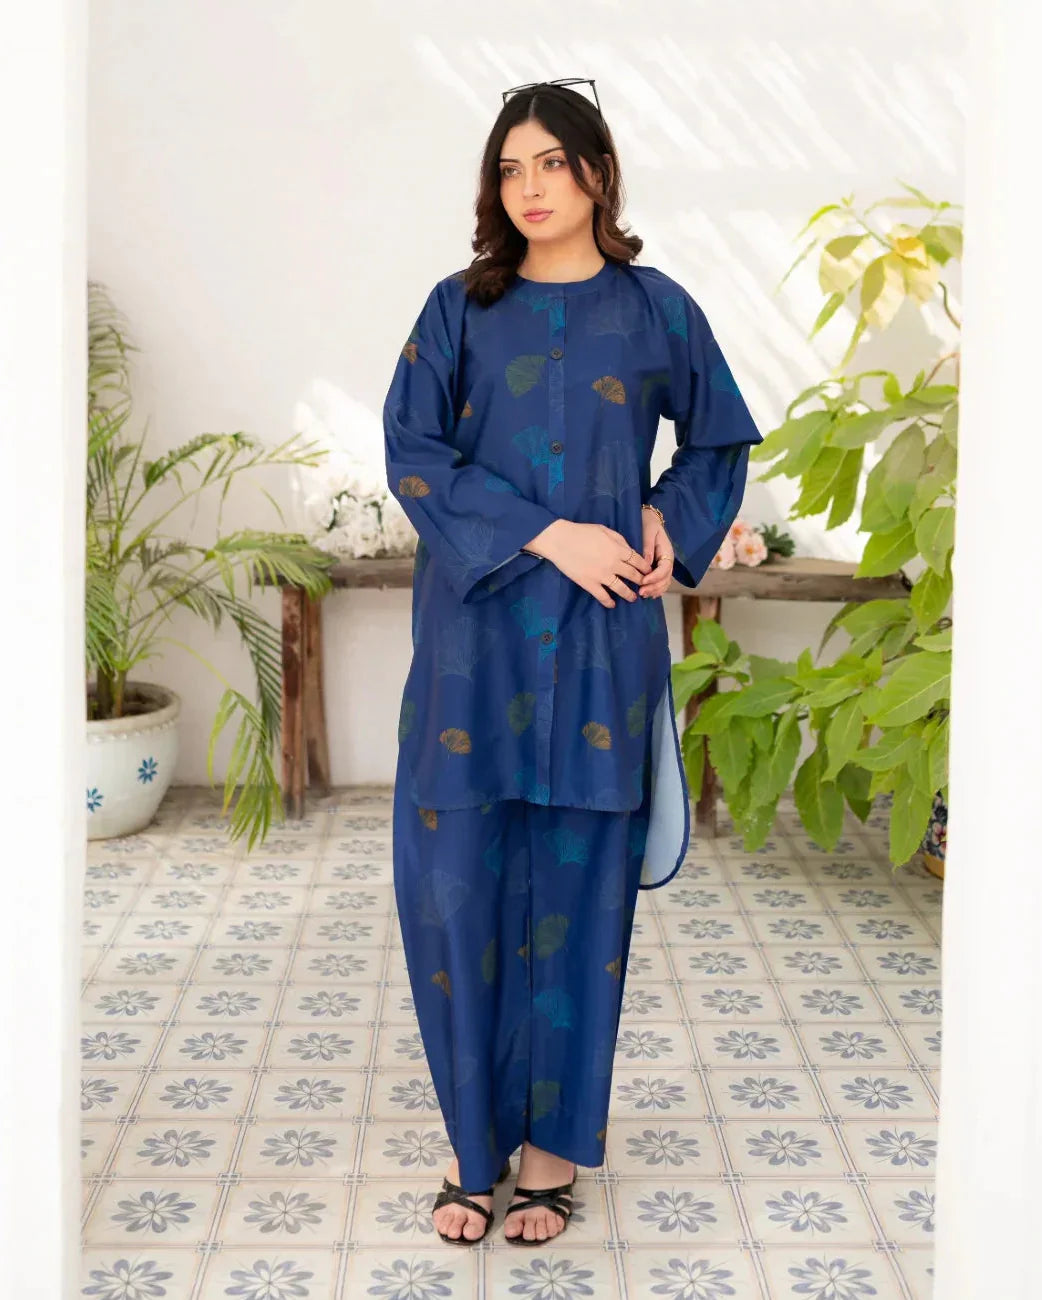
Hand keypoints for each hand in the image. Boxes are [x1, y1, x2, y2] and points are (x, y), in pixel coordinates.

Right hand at [523, 519, 650, 608]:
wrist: (561, 541)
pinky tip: (612, 605)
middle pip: (633, 575)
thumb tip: (629, 550)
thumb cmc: (582, 532)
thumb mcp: (605, 530)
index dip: (645, 567)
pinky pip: (603, 596)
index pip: (638, 561)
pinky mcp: (590, 584)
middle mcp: (614, 564)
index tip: (648, 571)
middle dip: (641, 581)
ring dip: (629, 595)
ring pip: (621, 589)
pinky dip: (609, 602)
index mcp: (618, 550)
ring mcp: (602, 576)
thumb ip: (620, 540)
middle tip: (644, 585)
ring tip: (633, 598)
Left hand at [637, 506, 673, 597]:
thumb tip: (646, 563)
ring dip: (655, 590)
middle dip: (654, 587)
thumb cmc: (647, 523)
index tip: (643, 581)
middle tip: (641, 592)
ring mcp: (664, 564)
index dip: (655, 577)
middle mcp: (667, 560)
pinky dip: (656, 589)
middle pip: (665, 578)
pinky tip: (648, 594)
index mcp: (667, 551)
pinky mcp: (659, 567)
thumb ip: (648, 547)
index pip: (664, 568)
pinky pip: (661, 581)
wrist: (648, 518)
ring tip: (643, 594)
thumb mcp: (648, 532)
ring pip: (664, 582)